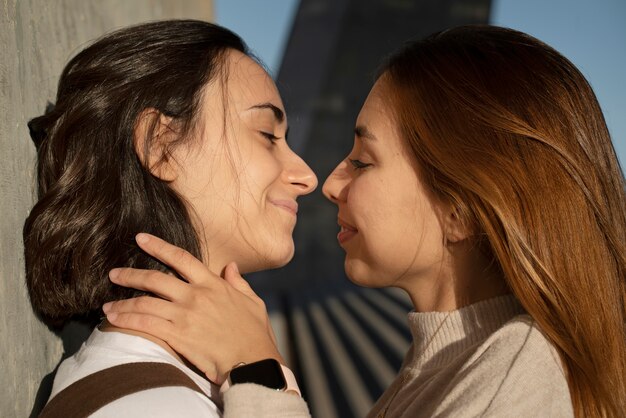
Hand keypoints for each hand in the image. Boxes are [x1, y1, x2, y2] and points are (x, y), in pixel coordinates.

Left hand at [102, 233, 281, 383]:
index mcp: (213, 284)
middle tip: (114, 274)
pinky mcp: (178, 335)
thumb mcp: (252, 301)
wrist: (254, 360)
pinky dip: (127, 320)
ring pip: (145, 302)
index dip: (159, 246)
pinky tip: (114, 319)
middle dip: (131, 275)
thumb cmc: (256, 333)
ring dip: (123, 303)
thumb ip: (239, 282)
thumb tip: (230, 266)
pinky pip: (145, 324)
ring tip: (107, 305)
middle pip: (156, 278)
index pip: (181, 258)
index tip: (141, 238)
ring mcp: (186, 314)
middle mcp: (196, 295)